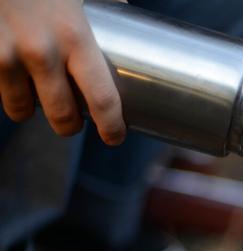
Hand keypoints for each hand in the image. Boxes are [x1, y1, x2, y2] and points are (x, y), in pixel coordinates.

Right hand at [0, 0, 124, 143]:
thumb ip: (101, 2)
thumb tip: (122, 6)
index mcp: (75, 36)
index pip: (103, 100)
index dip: (111, 127)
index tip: (114, 136)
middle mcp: (40, 52)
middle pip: (63, 117)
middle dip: (69, 124)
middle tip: (73, 119)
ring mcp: (3, 56)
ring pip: (21, 110)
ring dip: (30, 107)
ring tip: (36, 92)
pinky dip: (2, 88)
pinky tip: (9, 73)